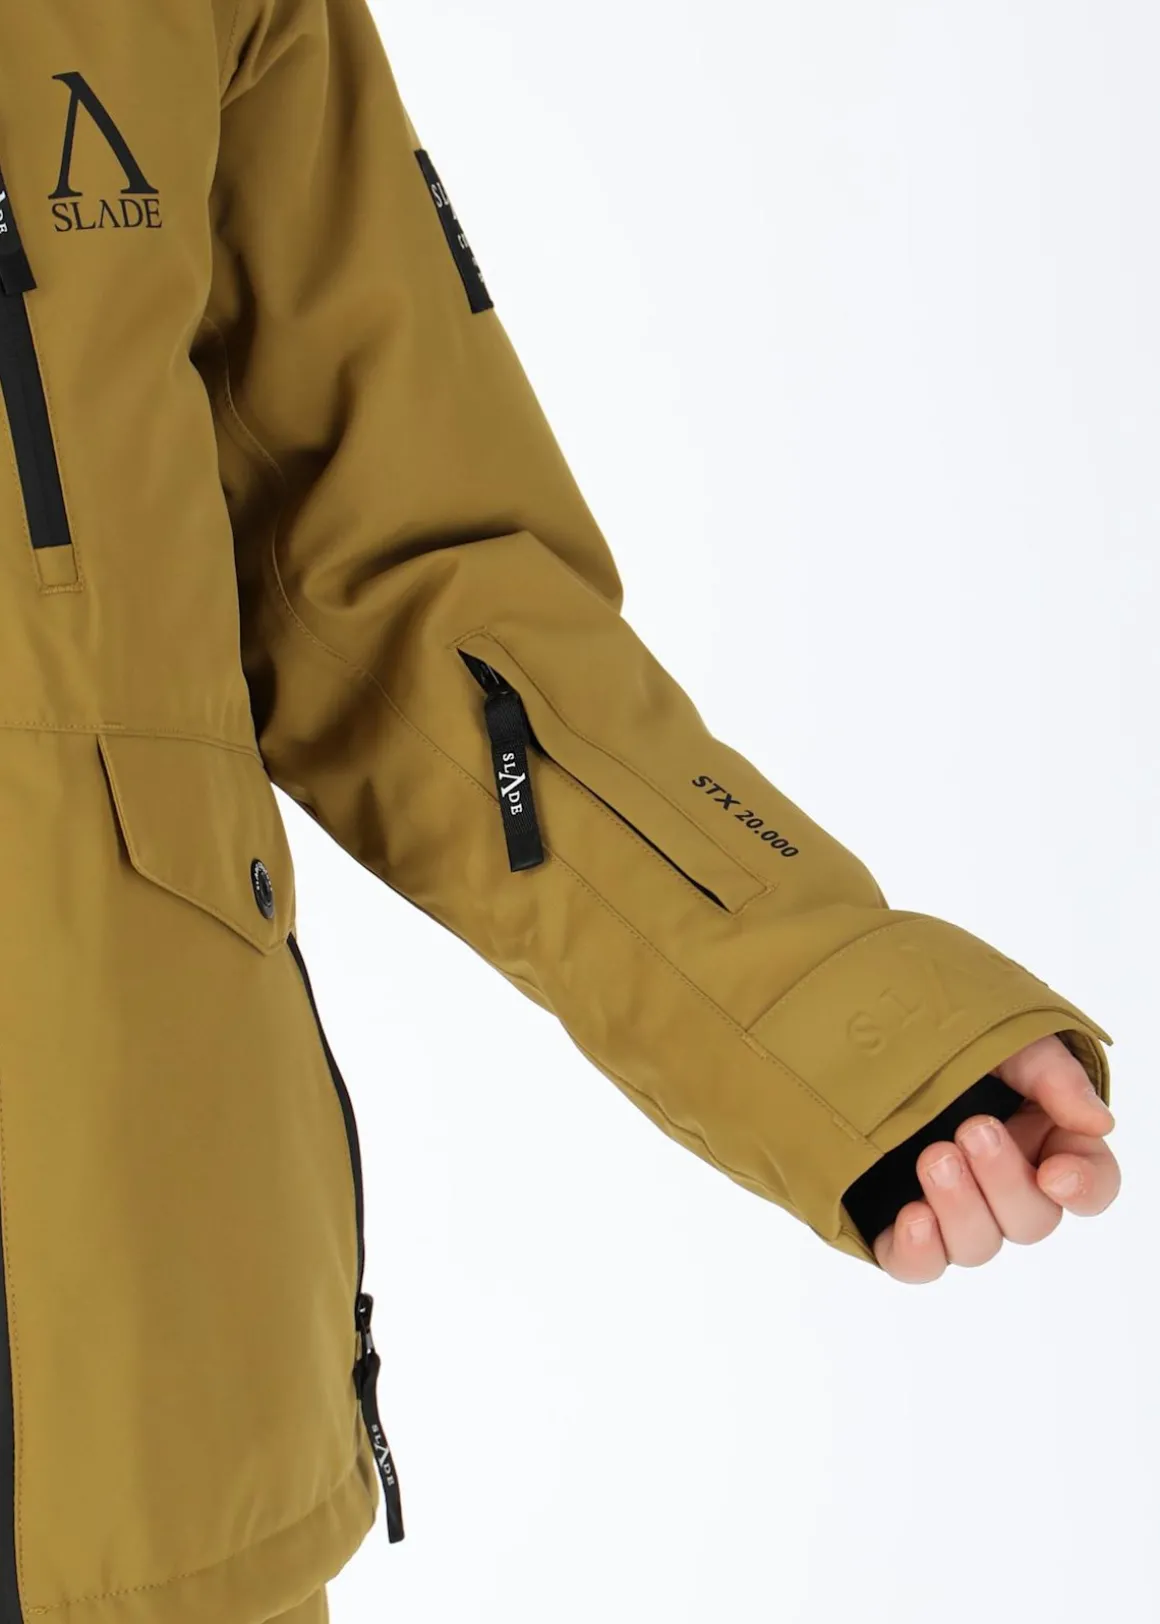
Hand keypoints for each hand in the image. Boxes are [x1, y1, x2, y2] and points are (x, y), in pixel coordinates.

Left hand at [874, 1034, 1120, 1281]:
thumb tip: (1097, 1123)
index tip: (1056, 1173)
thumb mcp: (1006, 1039)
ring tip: (934, 1158)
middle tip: (973, 1131)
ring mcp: (952, 1209)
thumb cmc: (946, 1037)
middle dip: (1005, 1181)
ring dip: (961, 1208)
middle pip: (1032, 1220)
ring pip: (978, 1246)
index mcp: (1043, 1141)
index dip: (1084, 1188)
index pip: (1090, 1184)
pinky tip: (913, 1218)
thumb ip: (1053, 1075)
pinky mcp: (900, 1226)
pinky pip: (918, 1265)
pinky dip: (920, 1252)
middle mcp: (1002, 1184)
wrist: (866, 1039)